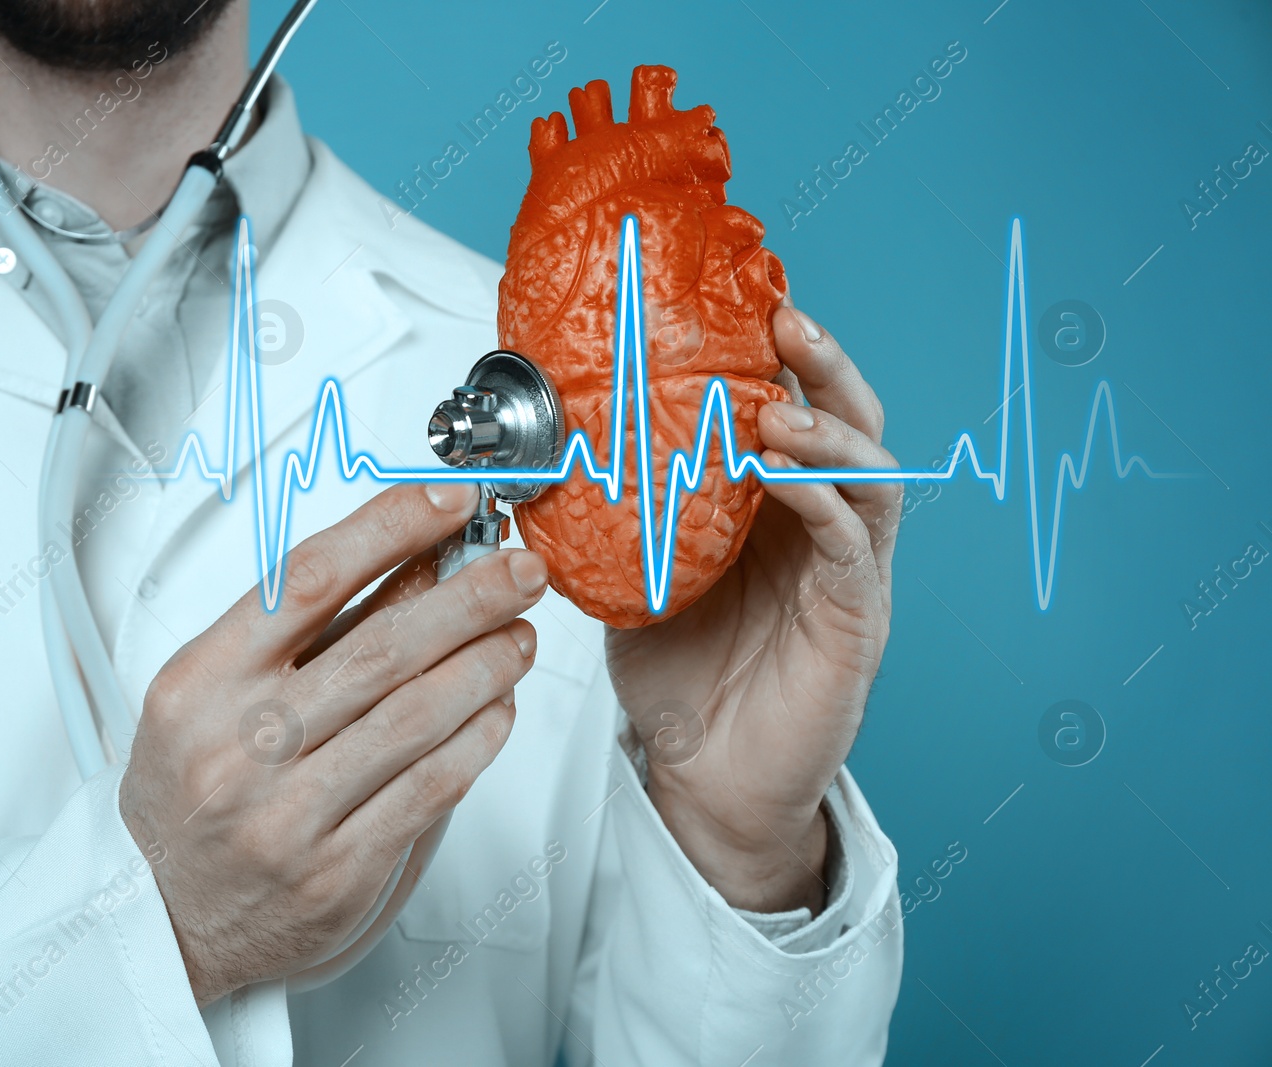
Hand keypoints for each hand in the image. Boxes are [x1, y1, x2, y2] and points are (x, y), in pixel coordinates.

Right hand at [120, 482, 547, 1005]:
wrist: (159, 916)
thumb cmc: (188, 791)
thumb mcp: (212, 693)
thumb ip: (304, 633)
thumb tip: (415, 562)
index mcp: (201, 683)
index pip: (309, 580)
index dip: (391, 529)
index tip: (450, 504)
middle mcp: (241, 745)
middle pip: (381, 647)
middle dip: (468, 597)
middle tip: (518, 570)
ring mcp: (288, 815)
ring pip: (415, 717)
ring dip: (485, 665)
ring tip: (520, 634)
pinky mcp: (337, 872)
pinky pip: (428, 790)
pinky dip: (477, 741)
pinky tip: (499, 709)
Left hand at [604, 304, 899, 912]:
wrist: (704, 778)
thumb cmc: (677, 676)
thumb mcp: (630, 577)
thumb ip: (612, 518)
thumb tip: (539, 459)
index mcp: (768, 508)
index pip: (787, 411)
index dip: (774, 357)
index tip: (745, 303)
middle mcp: (816, 527)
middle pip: (844, 424)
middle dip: (821, 366)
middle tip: (785, 322)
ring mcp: (844, 570)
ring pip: (867, 475)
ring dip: (827, 429)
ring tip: (779, 406)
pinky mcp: (856, 617)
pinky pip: (853, 545)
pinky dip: (824, 501)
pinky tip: (786, 476)